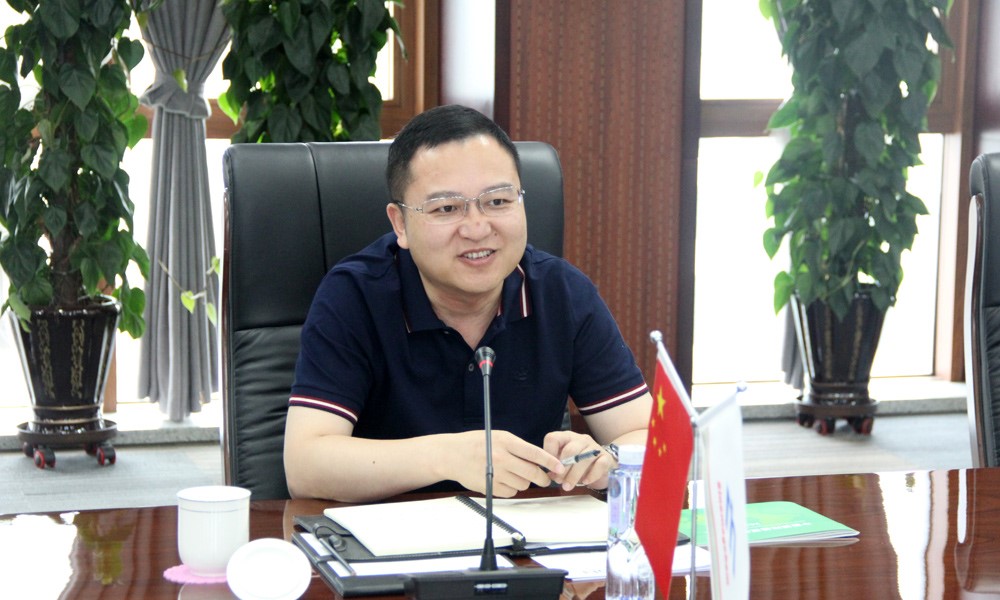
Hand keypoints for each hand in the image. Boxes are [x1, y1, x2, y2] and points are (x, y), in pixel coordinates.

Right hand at [448, 430, 562, 496]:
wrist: (451, 455)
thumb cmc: (476, 443)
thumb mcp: (498, 438)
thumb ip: (517, 447)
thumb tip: (538, 460)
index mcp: (506, 442)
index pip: (534, 453)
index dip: (550, 461)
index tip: (560, 466)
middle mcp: (501, 458)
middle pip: (532, 472)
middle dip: (543, 478)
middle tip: (546, 478)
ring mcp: (495, 473)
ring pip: (522, 484)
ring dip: (523, 481)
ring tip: (512, 473)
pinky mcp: (490, 487)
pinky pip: (510, 492)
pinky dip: (511, 488)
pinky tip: (502, 479)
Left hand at [543, 430, 615, 491]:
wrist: (603, 464)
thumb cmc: (579, 464)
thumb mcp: (566, 463)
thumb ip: (557, 467)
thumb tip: (550, 475)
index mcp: (567, 437)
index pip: (553, 439)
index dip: (549, 454)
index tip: (550, 468)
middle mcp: (581, 439)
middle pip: (570, 450)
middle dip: (563, 468)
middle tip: (559, 481)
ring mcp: (595, 447)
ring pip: (583, 459)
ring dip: (574, 475)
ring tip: (568, 487)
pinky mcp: (606, 458)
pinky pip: (600, 465)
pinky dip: (591, 475)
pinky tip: (585, 482)